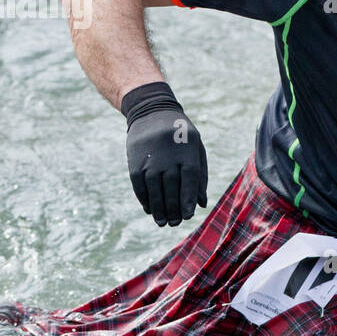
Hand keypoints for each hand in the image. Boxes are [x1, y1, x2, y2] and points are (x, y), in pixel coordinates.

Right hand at [121, 81, 207, 226]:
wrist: (151, 112)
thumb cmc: (181, 135)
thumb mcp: (196, 148)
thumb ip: (200, 175)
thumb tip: (201, 203)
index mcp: (187, 151)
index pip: (189, 179)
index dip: (188, 199)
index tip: (188, 215)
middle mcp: (168, 155)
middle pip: (171, 187)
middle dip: (173, 208)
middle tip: (174, 223)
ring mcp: (149, 158)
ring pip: (154, 189)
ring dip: (158, 208)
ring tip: (162, 222)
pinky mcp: (135, 161)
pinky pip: (139, 185)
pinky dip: (144, 199)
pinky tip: (150, 209)